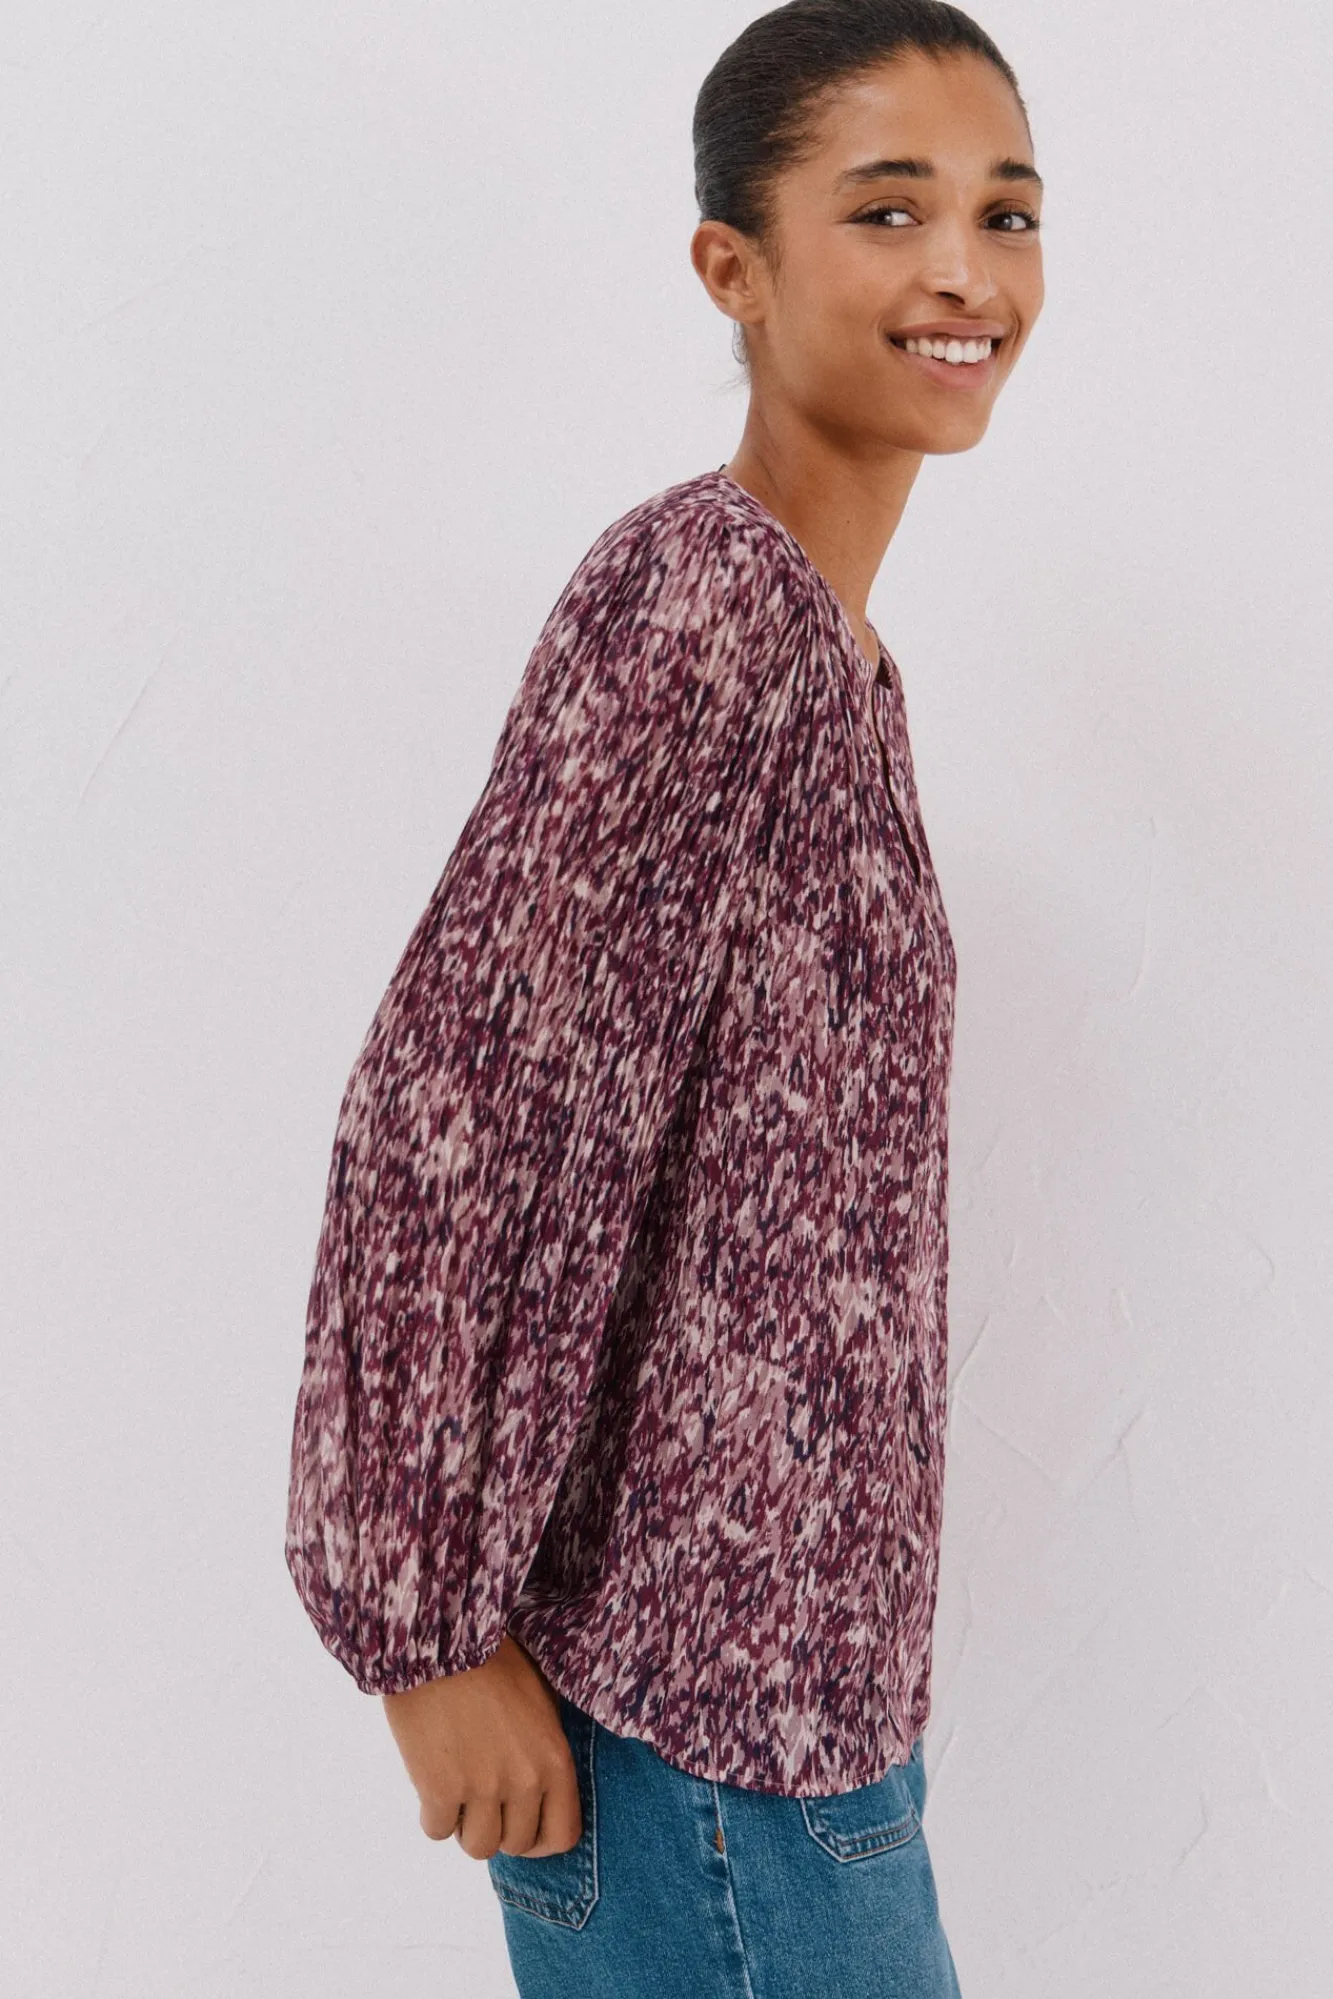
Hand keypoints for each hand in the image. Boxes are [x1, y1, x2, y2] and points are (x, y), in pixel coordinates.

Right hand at [381, 1634, 582, 1860]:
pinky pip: (438, 1831)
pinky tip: (431, 1781)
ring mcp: (483, 1789)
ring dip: (466, 1825)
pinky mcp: (440, 1790)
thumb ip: (544, 1747)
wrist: (440, 1640)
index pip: (562, 1835)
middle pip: (516, 1844)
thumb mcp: (539, 1698)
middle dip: (499, 1825)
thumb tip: (540, 1789)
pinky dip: (433, 1813)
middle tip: (482, 1795)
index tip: (520, 1824)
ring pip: (478, 1847)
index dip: (540, 1838)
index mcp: (554, 1759)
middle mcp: (525, 1781)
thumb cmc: (491, 1659)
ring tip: (458, 1791)